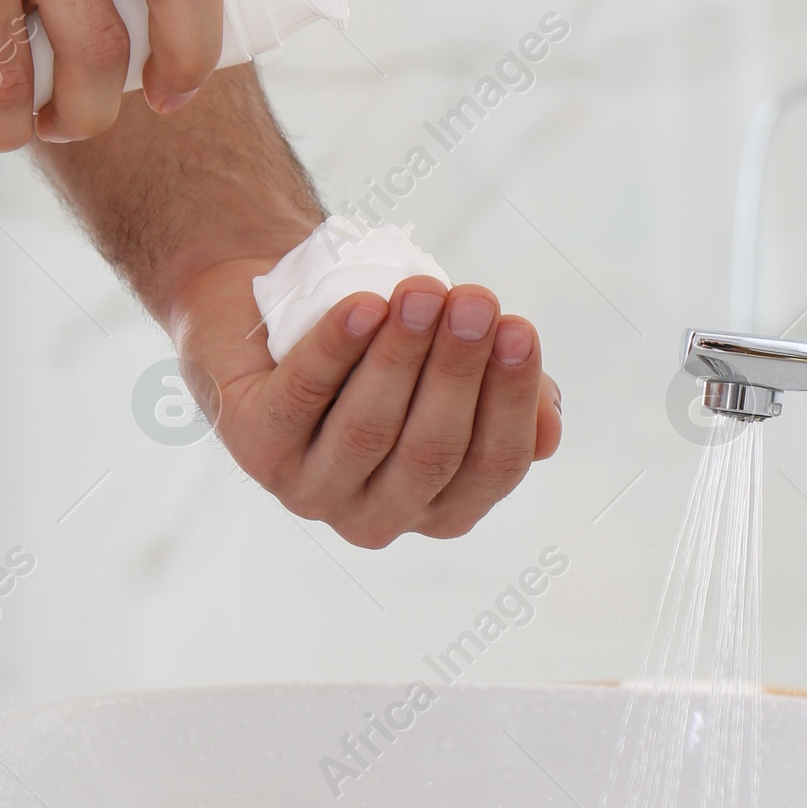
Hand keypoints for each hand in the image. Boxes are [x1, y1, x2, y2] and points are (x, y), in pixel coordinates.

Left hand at [173, 260, 561, 545]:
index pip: (494, 468)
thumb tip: (549, 429)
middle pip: (433, 450)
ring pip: (369, 429)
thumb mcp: (451, 371)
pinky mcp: (257, 450)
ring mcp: (312, 491)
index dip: (511, 401)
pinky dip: (337, 350)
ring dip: (401, 355)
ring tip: (422, 291)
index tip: (519, 328)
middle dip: (458, 371)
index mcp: (442, 507)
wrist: (272, 310)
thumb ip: (507, 401)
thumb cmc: (380, 345)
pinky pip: (303, 399)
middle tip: (474, 301)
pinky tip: (364, 307)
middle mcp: (379, 516)